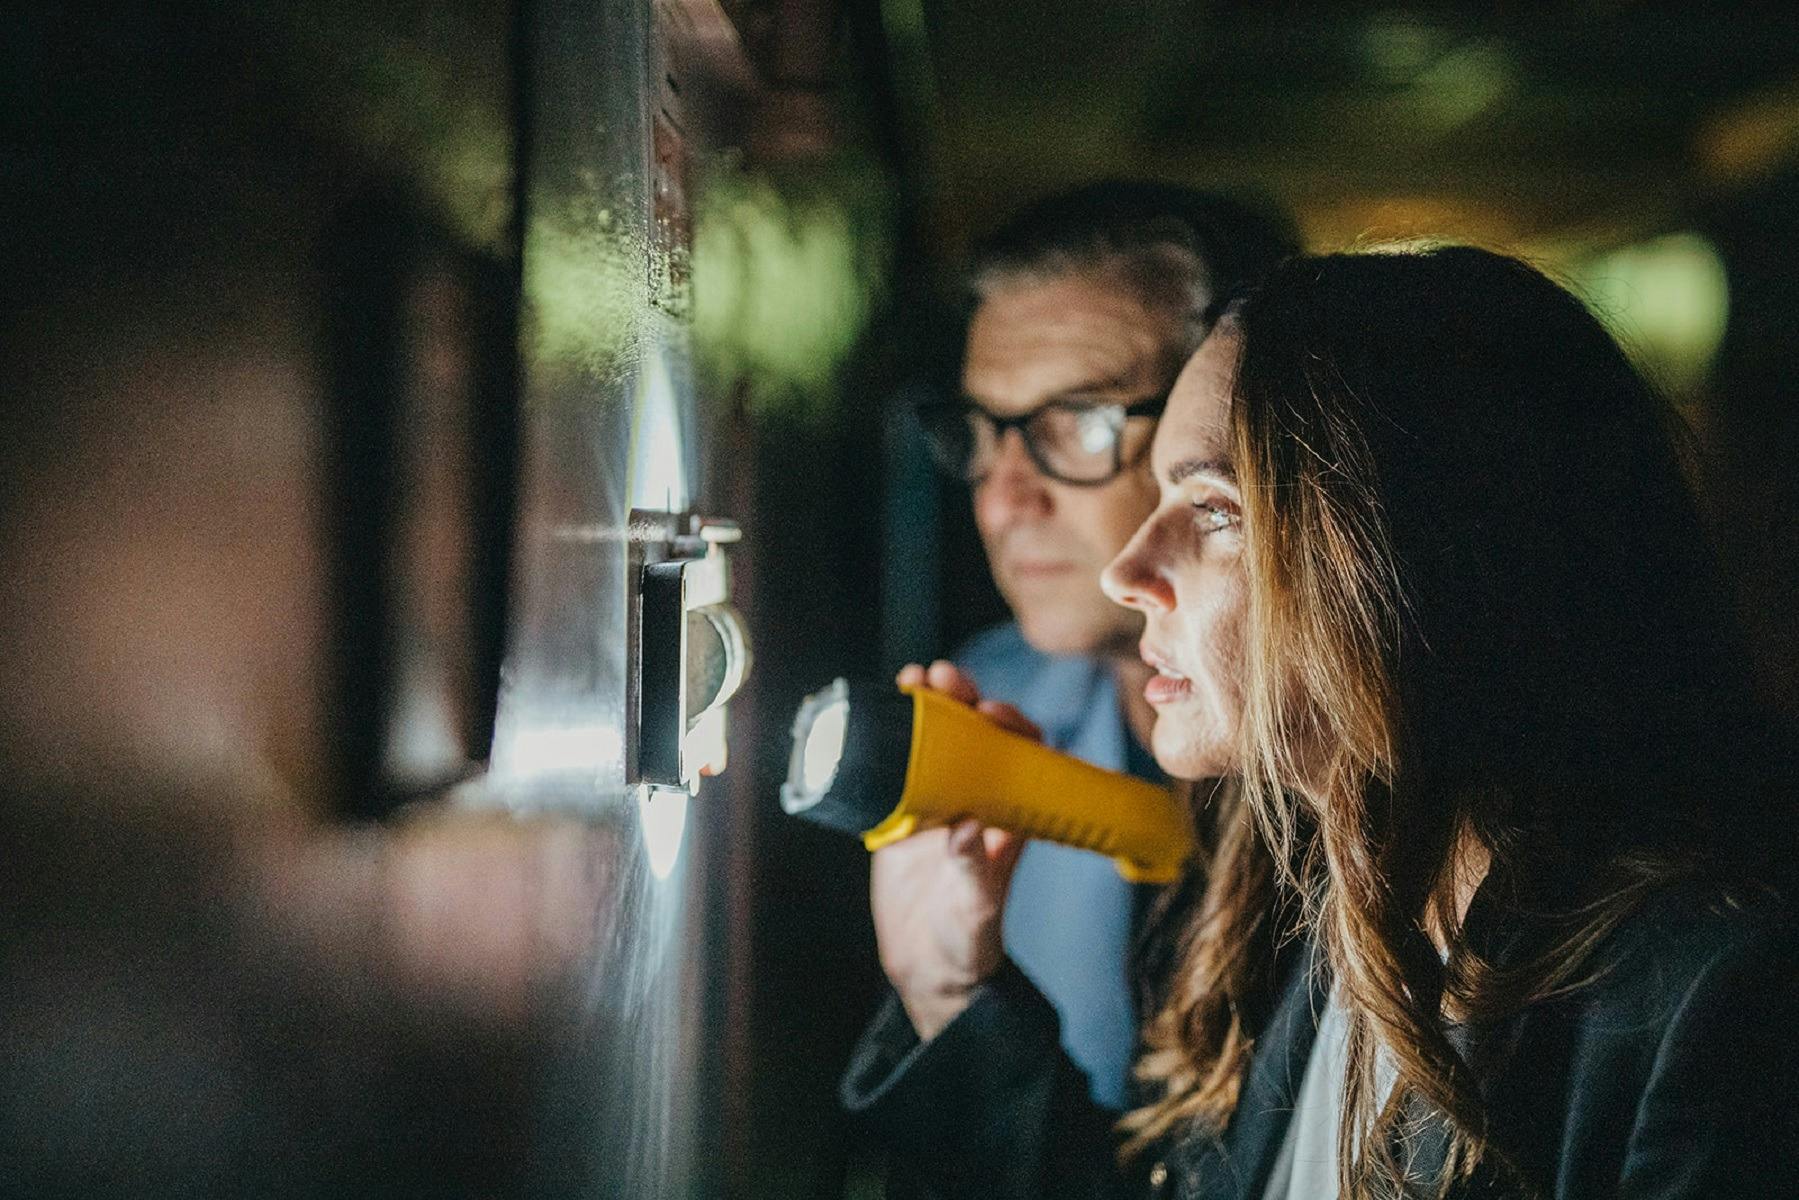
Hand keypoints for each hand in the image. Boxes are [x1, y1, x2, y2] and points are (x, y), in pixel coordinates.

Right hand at [871, 660, 1039, 1040]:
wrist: (927, 965)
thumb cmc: (966, 943)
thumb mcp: (976, 912)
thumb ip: (975, 876)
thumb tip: (965, 833)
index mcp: (1010, 814)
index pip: (1024, 752)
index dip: (1011, 723)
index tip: (988, 710)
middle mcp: (980, 798)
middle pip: (980, 732)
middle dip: (965, 698)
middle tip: (944, 677)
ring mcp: (941, 801)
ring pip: (941, 739)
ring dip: (931, 705)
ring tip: (913, 678)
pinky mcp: (905, 811)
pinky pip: (902, 762)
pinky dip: (894, 733)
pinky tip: (881, 710)